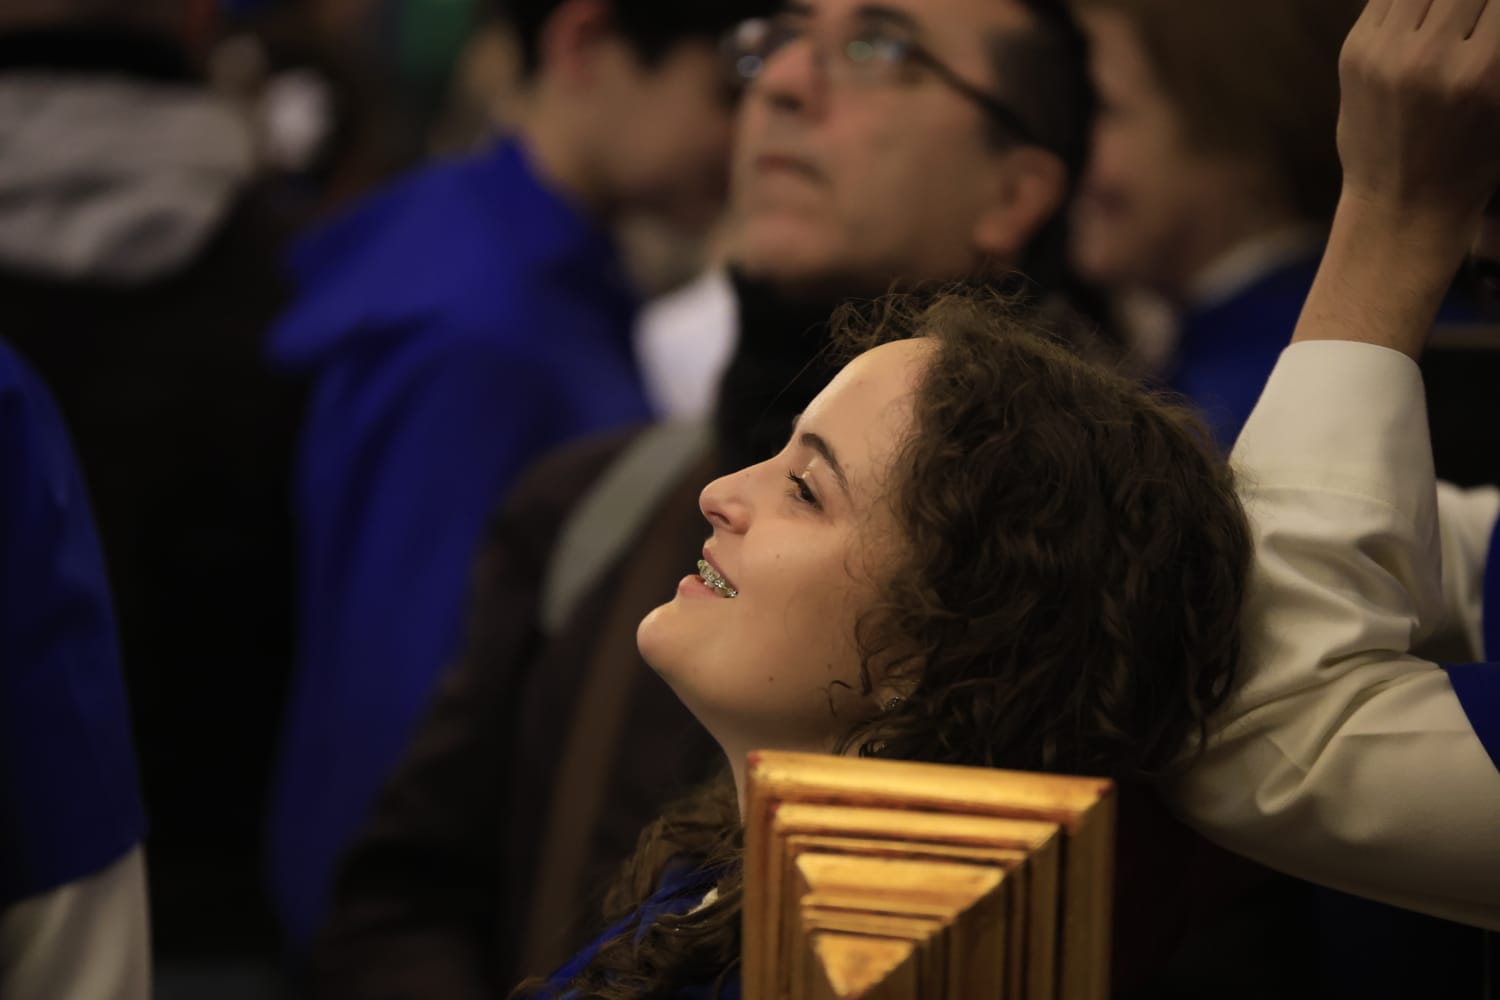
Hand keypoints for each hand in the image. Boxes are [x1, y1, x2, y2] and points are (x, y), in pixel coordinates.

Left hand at [1337, 0, 1499, 237]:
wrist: (1402, 206)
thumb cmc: (1476, 158)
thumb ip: (1499, 43)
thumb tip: (1489, 11)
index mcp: (1483, 72)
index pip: (1497, 1)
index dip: (1494, 10)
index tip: (1488, 20)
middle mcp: (1429, 58)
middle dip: (1473, 5)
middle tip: (1471, 19)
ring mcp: (1384, 54)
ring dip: (1443, 0)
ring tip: (1448, 18)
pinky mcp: (1354, 52)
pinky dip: (1411, 0)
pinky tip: (1423, 14)